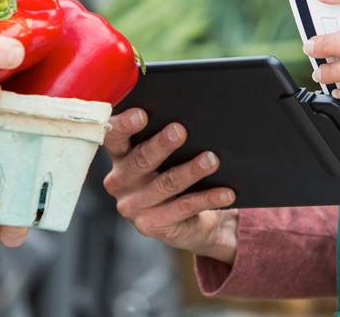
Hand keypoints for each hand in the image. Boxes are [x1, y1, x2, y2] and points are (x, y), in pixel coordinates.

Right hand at [102, 109, 238, 263]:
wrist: (186, 223)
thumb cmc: (173, 175)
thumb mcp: (164, 157)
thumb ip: (164, 138)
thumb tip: (187, 122)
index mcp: (120, 157)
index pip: (114, 137)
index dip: (125, 125)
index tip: (142, 114)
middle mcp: (119, 181)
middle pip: (141, 160)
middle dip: (162, 145)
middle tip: (180, 131)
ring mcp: (133, 206)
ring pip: (166, 184)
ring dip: (191, 171)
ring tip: (211, 160)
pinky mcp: (151, 225)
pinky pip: (184, 207)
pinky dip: (208, 198)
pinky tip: (226, 192)